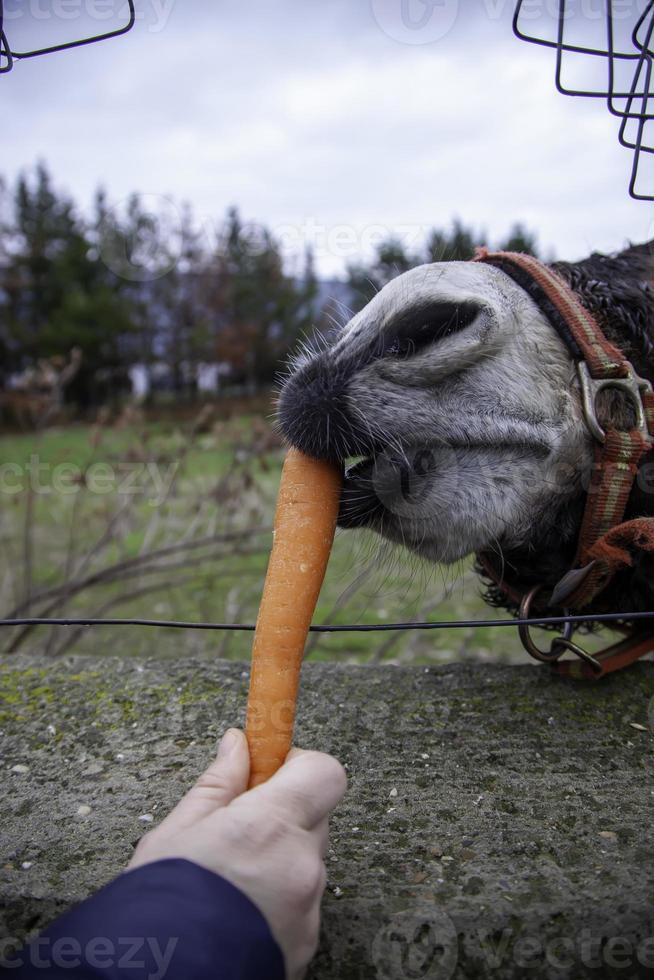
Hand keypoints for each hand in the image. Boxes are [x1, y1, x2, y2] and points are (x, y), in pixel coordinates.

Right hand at [129, 729, 346, 979]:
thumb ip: (217, 784)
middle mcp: (301, 866)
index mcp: (271, 827)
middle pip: (316, 817)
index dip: (300, 765)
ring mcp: (307, 910)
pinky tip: (238, 909)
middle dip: (284, 813)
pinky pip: (302, 903)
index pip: (325, 772)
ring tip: (230, 877)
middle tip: (238, 827)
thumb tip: (238, 744)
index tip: (267, 770)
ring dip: (280, 858)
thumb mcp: (176, 832)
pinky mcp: (305, 944)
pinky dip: (278, 897)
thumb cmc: (158, 905)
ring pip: (307, 862)